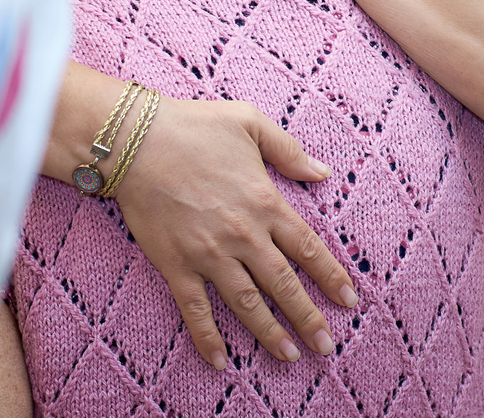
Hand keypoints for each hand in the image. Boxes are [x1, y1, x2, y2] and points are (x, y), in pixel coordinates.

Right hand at [116, 96, 356, 369]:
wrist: (135, 140)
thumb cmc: (194, 125)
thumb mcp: (250, 122)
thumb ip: (289, 150)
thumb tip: (323, 172)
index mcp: (265, 201)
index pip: (308, 248)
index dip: (331, 277)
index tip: (348, 300)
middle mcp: (243, 234)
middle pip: (284, 284)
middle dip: (309, 318)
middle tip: (326, 346)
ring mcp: (209, 253)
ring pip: (248, 303)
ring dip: (271, 333)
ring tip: (290, 356)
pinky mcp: (176, 265)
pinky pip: (195, 310)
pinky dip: (209, 338)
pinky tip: (221, 361)